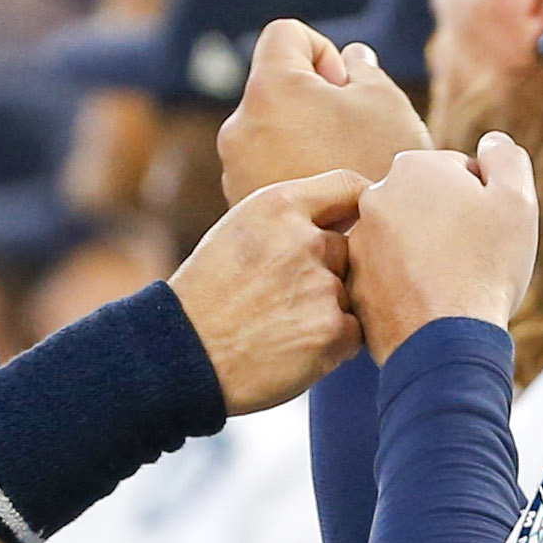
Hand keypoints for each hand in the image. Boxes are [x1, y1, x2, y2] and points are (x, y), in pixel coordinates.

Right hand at [169, 168, 367, 411]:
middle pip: (350, 249)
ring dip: (327, 310)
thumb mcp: (239, 230)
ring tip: (279, 324)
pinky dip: (331, 344)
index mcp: (278, 205)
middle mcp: (305, 239)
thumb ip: (291, 218)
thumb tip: (348, 216)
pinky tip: (291, 348)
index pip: (349, 187)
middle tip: (284, 297)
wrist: (182, 355)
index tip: (359, 222)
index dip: (360, 206)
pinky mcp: (332, 331)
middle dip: (328, 272)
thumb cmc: (208, 295)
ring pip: (350, 293)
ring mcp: (322, 286)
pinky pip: (353, 332)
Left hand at [220, 19, 429, 203]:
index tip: (346, 90)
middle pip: (274, 84)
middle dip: (310, 98)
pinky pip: (263, 165)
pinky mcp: (236, 201)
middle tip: (349, 134)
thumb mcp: (385, 102)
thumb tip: (348, 60)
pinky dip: (290, 167)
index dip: (322, 51)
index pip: (286, 34)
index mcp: (271, 87)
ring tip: (338, 167)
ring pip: (268, 127)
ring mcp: (234, 166)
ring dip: (299, 134)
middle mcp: (239, 124)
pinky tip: (324, 193)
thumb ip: (361, 70)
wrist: (368, 253)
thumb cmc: (381, 166)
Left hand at [349, 133, 541, 356]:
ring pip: (405, 241)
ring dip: (425, 254)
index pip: (458, 174)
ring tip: (450, 284)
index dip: (483, 202)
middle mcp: (374, 197)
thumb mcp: (516, 199)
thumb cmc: (486, 266)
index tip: (489, 232)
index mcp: (413, 166)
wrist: (446, 340)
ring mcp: (358, 243)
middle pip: (427, 205)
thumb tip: (491, 143)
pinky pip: (388, 278)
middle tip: (471, 259)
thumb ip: (505, 158)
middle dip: (449, 225)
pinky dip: (406, 286)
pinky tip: (429, 304)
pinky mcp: (354, 284)